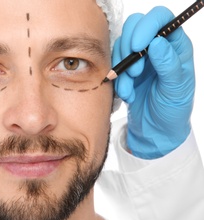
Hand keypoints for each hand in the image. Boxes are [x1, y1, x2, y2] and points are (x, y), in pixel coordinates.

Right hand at [113, 6, 194, 158]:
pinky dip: (116, 79)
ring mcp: (139, 57)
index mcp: (176, 47)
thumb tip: (158, 41)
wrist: (155, 130)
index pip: (161, 19)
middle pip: (135, 26)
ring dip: (122, 68)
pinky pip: (113, 64)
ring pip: (121, 46)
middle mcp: (157, 47)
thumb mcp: (175, 90)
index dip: (147, 26)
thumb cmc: (171, 111)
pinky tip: (127, 94)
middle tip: (135, 73)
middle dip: (129, 49)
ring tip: (130, 89)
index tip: (137, 46)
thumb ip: (168, 65)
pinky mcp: (125, 69)